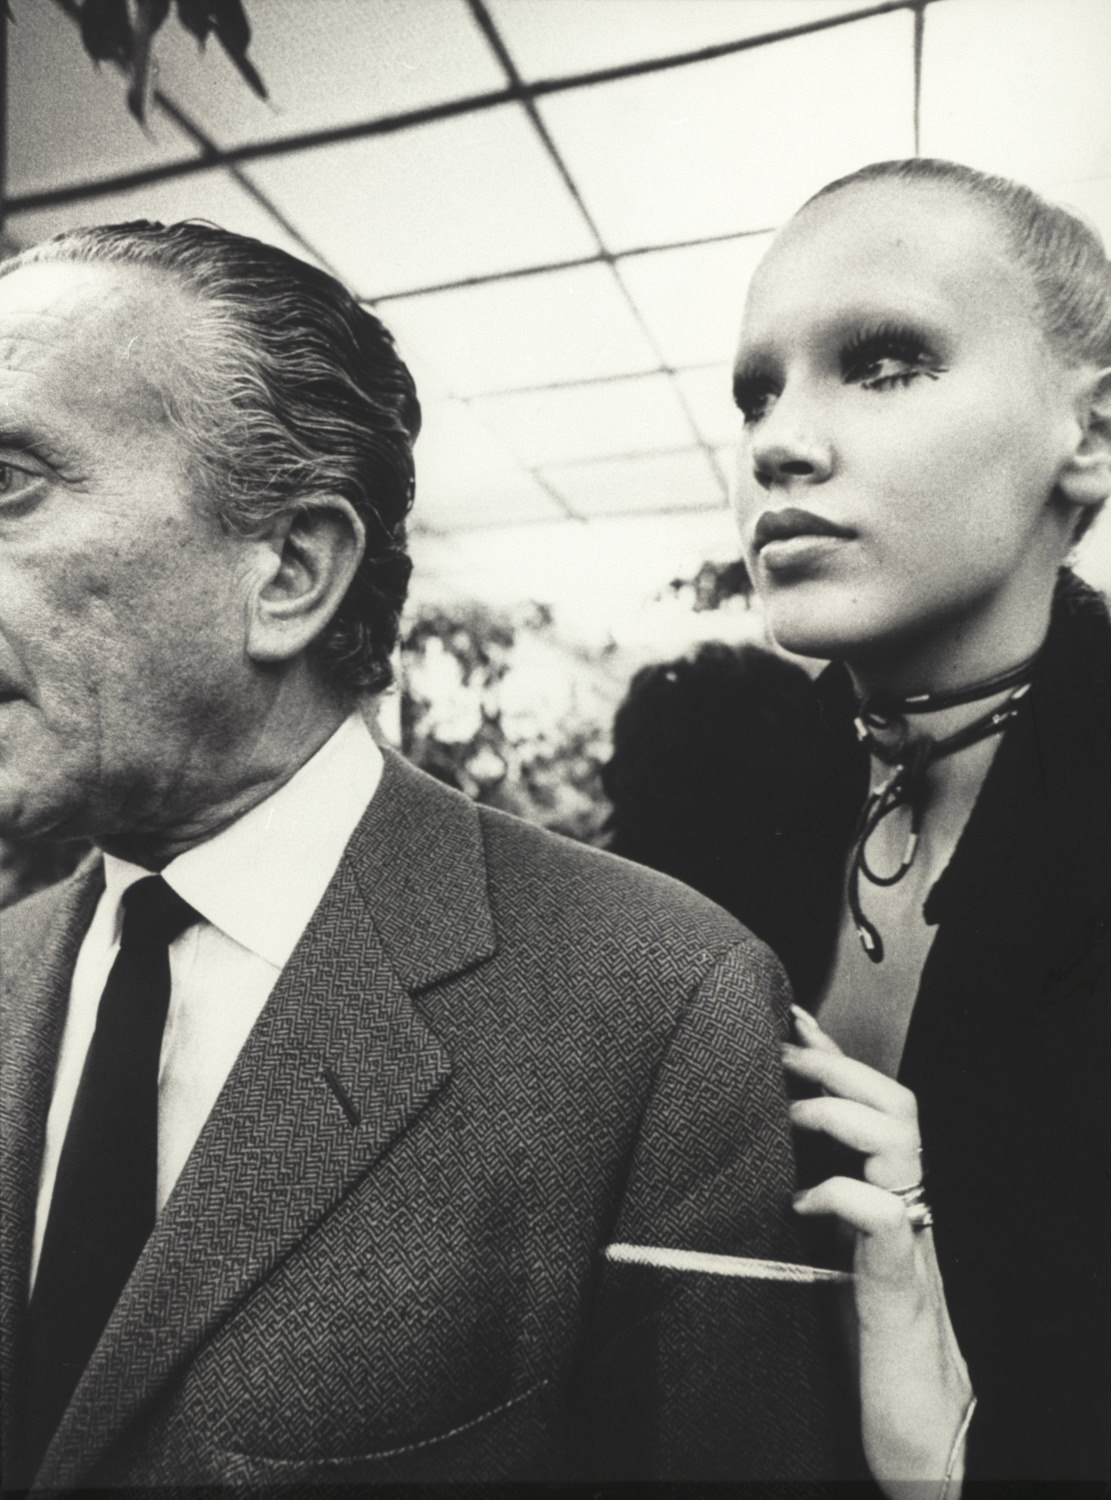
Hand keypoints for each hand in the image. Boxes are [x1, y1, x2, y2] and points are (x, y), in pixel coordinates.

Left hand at [783, 1006, 973, 1498]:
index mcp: (888, 1194)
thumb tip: (737, 1160)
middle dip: (840, 1068)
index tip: (790, 1016)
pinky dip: (841, 1198)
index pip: (872, 1105)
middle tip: (782, 1052)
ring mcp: (911, 1243)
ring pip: (902, 1145)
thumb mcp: (821, 1257)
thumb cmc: (861, 1344)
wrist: (914, 1428)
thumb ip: (800, 1206)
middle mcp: (908, 1207)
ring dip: (841, 1118)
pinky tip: (801, 1204)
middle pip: (898, 1105)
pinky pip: (886, 1220)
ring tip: (789, 1117)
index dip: (834, 1055)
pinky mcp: (899, 1287)